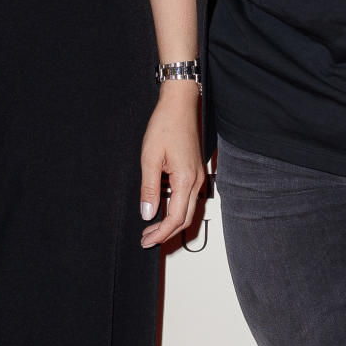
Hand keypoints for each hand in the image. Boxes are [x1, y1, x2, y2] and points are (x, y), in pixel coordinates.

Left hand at [139, 82, 204, 246]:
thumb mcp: (150, 158)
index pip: (176, 218)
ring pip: (189, 210)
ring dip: (172, 223)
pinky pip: (189, 198)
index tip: (146, 240)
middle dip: (166, 233)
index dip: (161, 233)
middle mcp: (197, 180)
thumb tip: (148, 213)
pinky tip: (162, 209)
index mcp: (186, 179)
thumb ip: (149, 188)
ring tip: (152, 229)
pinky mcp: (196, 172)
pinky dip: (177, 210)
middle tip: (147, 239)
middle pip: (185, 219)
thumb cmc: (166, 125)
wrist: (180, 105)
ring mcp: (198, 176)